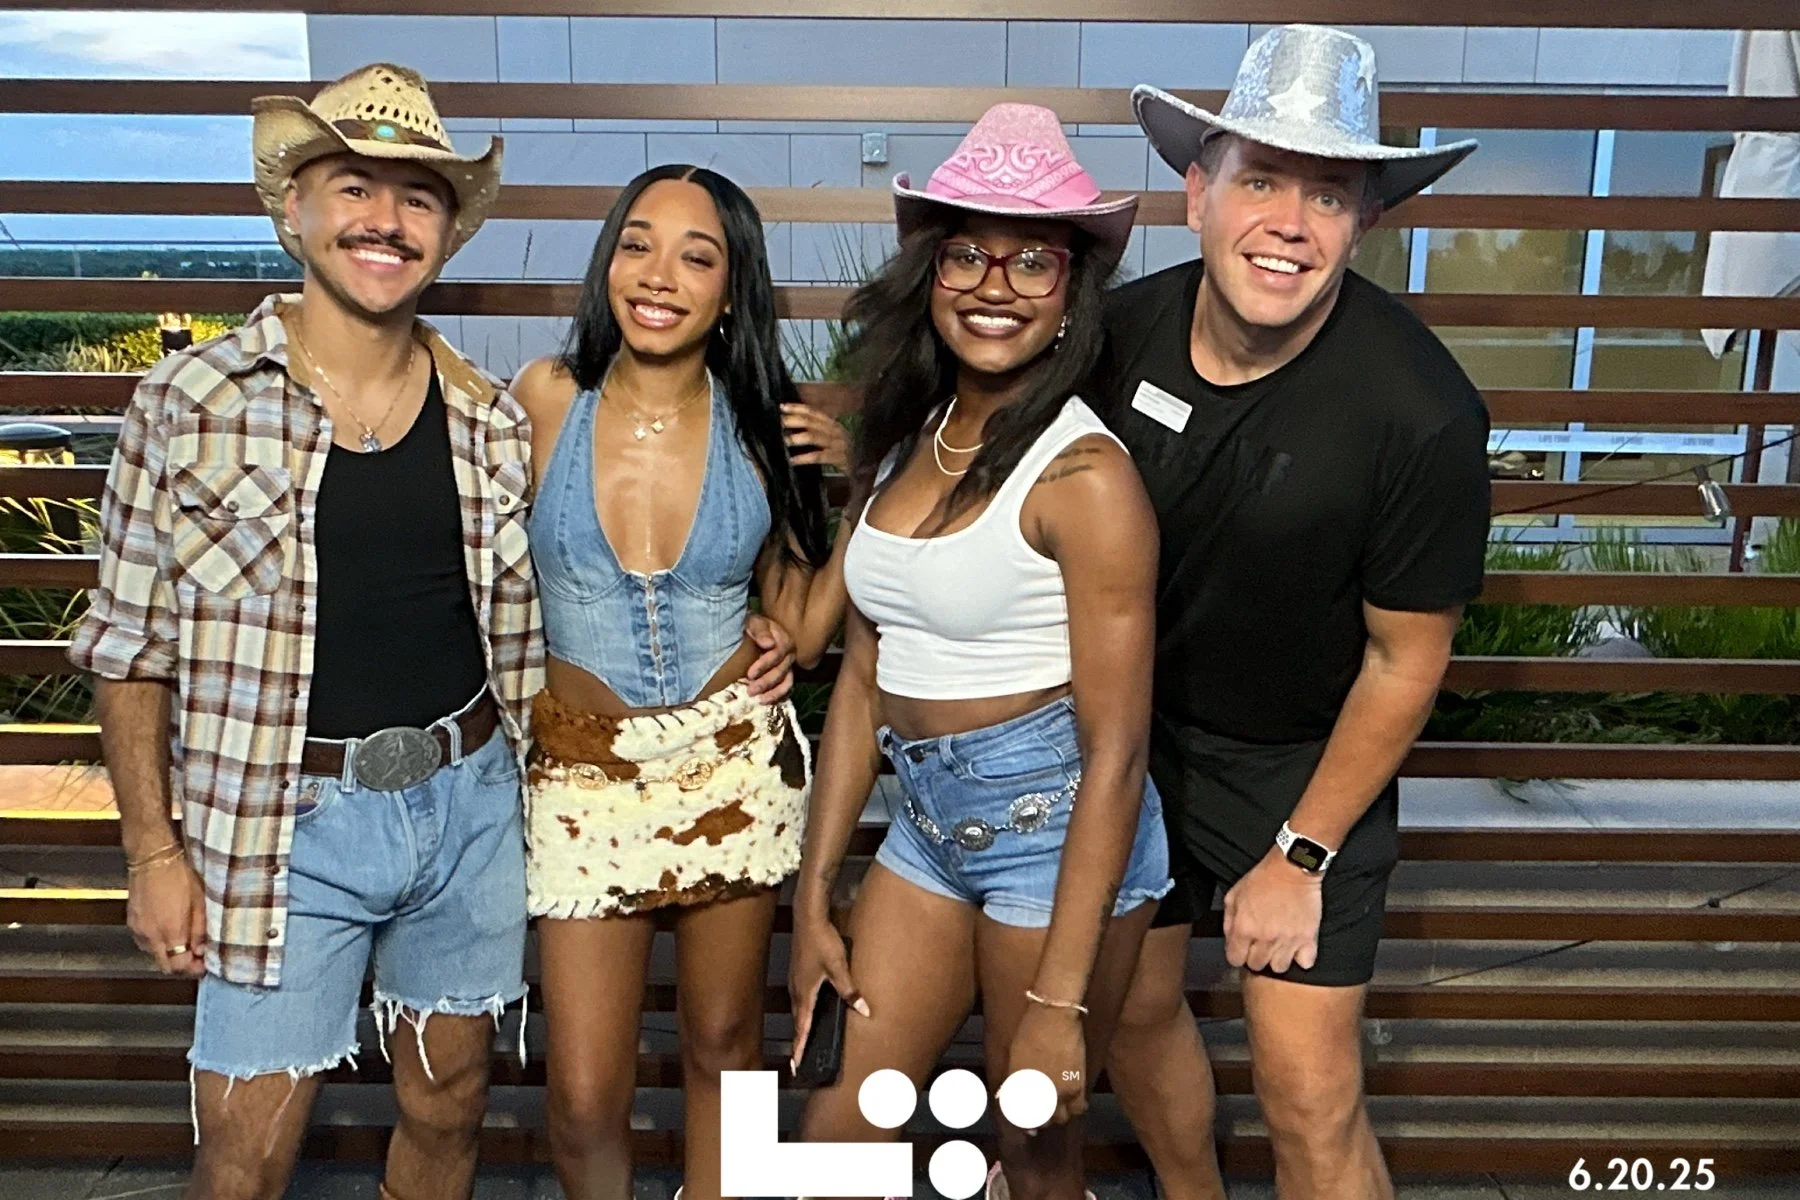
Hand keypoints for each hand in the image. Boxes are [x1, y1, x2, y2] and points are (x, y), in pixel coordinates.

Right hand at [126, 855, 207, 977]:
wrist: (152, 859)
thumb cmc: (180, 877)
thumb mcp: (199, 902)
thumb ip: (199, 930)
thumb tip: (201, 950)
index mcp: (170, 932)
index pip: (179, 966)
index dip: (192, 969)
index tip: (203, 965)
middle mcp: (150, 936)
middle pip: (165, 966)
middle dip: (181, 966)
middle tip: (195, 958)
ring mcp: (138, 930)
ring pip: (153, 956)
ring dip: (168, 955)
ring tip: (183, 943)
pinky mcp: (131, 923)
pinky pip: (144, 943)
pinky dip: (157, 944)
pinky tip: (168, 933)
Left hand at [743, 612, 796, 704]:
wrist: (754, 633)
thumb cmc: (753, 628)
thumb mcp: (753, 622)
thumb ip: (760, 630)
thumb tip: (769, 644)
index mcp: (784, 641)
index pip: (778, 654)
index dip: (764, 665)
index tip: (750, 674)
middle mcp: (789, 655)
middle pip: (781, 671)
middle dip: (766, 682)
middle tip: (750, 690)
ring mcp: (789, 668)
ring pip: (786, 683)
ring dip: (773, 693)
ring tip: (759, 700)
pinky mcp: (785, 678)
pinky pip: (786, 690)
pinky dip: (777, 697)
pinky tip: (765, 702)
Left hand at [782, 403, 850, 470]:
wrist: (863, 467)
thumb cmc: (842, 452)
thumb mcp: (831, 437)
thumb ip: (816, 431)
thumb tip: (792, 427)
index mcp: (832, 424)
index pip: (813, 412)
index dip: (797, 408)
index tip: (782, 407)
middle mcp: (835, 430)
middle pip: (811, 422)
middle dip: (793, 420)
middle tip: (779, 422)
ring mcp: (837, 444)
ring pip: (813, 437)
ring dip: (796, 438)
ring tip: (783, 441)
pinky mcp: (838, 458)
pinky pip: (818, 456)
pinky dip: (804, 458)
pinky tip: (792, 460)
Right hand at [787, 911, 868, 1071]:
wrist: (808, 916)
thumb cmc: (822, 941)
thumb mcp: (839, 967)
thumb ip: (850, 990)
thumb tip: (864, 1010)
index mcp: (805, 993)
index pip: (802, 1028)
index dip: (800, 1047)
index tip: (796, 1064)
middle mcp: (796, 990)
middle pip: (797, 1022)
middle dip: (798, 1041)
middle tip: (798, 1059)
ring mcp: (795, 980)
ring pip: (798, 1010)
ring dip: (800, 1026)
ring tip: (803, 1039)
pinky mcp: (798, 971)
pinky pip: (799, 998)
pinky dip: (802, 1011)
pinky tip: (809, 1009)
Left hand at [1006, 1002, 1086, 1125]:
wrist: (1054, 1017)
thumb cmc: (1028, 1033)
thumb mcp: (1014, 1059)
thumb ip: (1014, 1082)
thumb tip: (1010, 1096)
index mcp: (1021, 1090)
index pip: (1021, 1118)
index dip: (1023, 1123)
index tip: (1025, 1124)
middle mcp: (1040, 1095)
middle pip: (1042, 1121)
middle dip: (1040, 1120)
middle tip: (1040, 1114)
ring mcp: (1060, 1092)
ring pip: (1060, 1119)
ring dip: (1057, 1116)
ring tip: (1055, 1107)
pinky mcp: (1078, 1086)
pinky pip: (1079, 1108)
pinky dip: (1074, 1109)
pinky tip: (1071, 1103)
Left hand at [1221, 846, 1323, 973]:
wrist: (1292, 868)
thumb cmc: (1262, 879)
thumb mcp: (1234, 895)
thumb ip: (1229, 922)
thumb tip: (1231, 941)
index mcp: (1244, 928)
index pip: (1235, 960)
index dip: (1237, 954)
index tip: (1242, 948)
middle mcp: (1264, 938)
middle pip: (1257, 965)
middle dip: (1256, 957)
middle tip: (1260, 944)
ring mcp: (1287, 940)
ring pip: (1279, 968)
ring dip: (1277, 959)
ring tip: (1278, 947)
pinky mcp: (1308, 938)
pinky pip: (1305, 963)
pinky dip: (1301, 958)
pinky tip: (1296, 948)